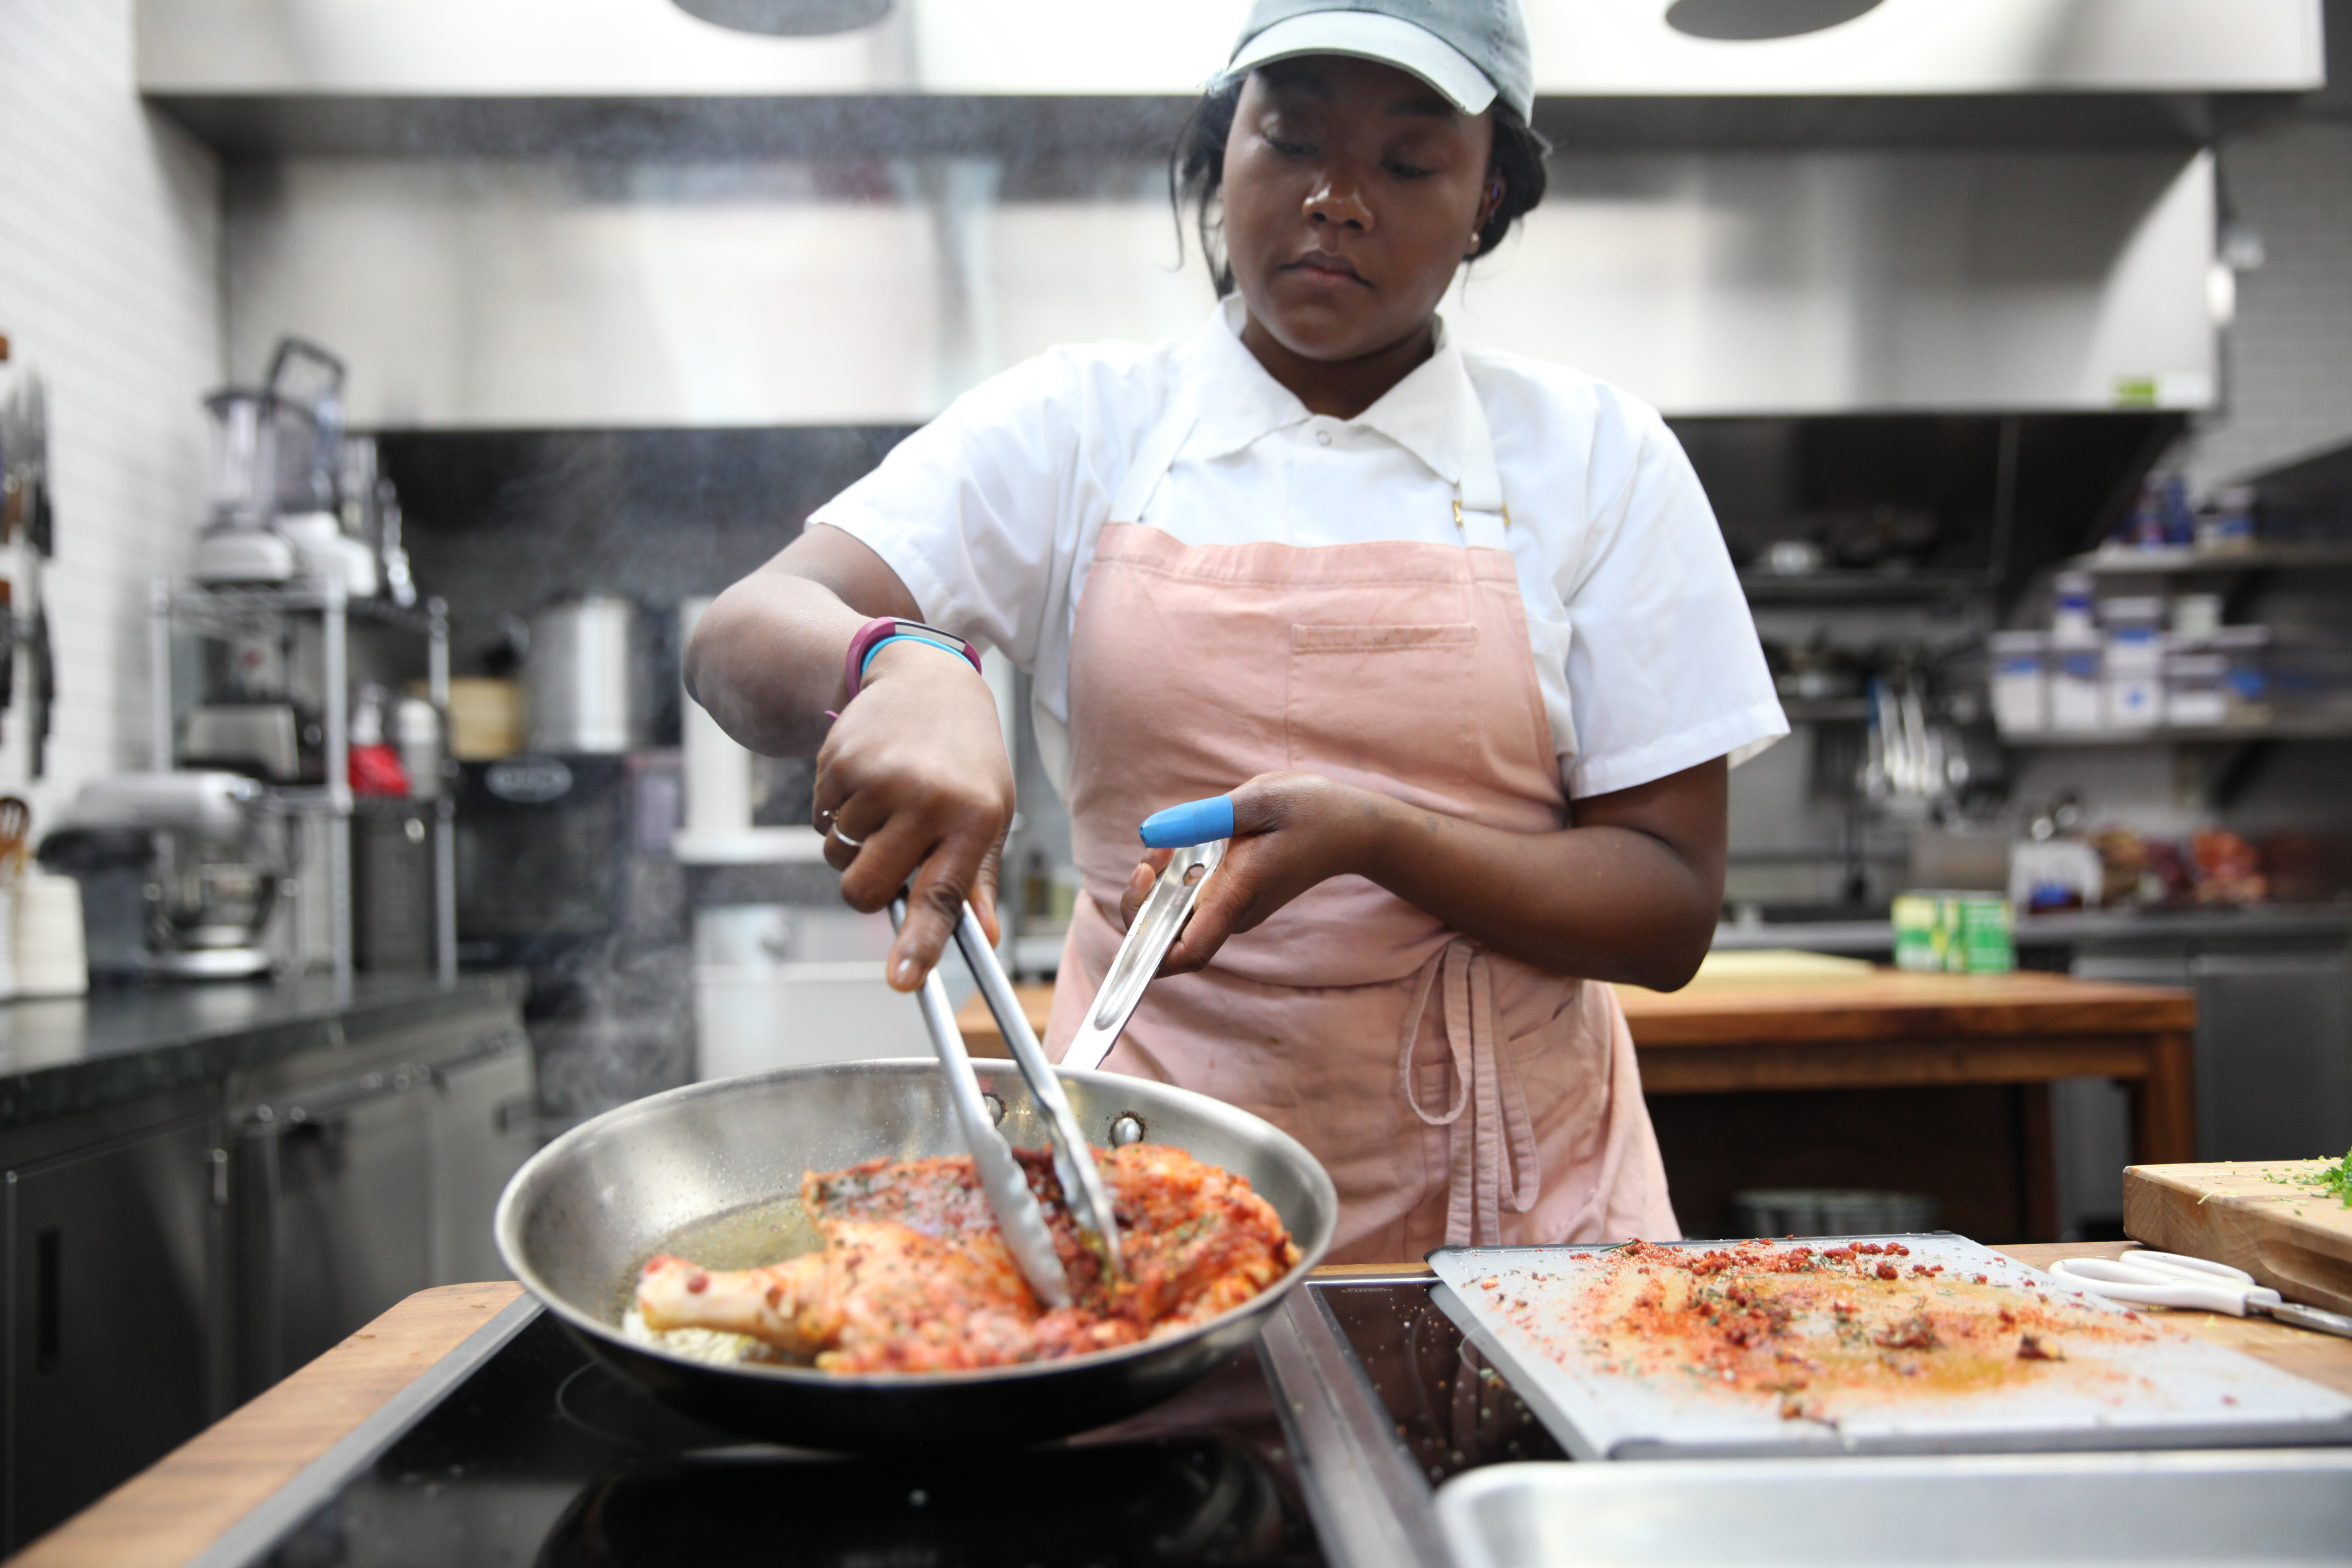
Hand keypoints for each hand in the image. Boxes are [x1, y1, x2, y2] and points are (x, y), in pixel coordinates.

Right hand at [814, 640, 1013, 989]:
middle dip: (867, 889)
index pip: (941, 896)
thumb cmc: (965, 759)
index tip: (902, 983)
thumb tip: (985, 938)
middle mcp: (927, 799)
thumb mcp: (990, 812)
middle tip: (889, 856)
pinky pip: (821, 823)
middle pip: (867, 890)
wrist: (924, 677)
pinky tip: (866, 781)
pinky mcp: (839, 763)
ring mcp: (878, 779)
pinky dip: (836, 813)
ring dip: (854, 844)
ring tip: (887, 801)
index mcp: (973, 818)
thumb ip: (979, 880)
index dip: (920, 945)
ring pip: (839, 857)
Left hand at [1116, 771, 1384, 974]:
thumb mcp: (1262, 798)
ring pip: (1177, 916)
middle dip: (1143, 901)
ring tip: (1175, 841)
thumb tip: (1152, 832)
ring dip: (1160, 884)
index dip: (1148, 943)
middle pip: (1169, 938)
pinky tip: (1191, 844)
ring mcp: (1235, 911)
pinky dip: (1177, 877)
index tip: (1145, 883)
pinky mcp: (1236, 899)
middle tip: (1155, 855)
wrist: (1354, 830)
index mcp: (1238, 896)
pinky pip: (1192, 901)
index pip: (1186, 953)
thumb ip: (1206, 817)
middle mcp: (1234, 914)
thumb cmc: (1313, 811)